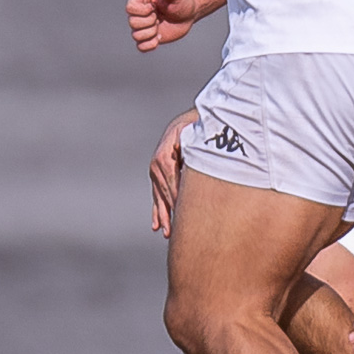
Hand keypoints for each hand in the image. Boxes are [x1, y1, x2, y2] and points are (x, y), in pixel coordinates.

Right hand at [126, 0, 205, 51]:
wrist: (188, 14)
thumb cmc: (182, 1)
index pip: (130, 8)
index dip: (143, 11)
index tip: (155, 7)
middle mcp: (138, 13)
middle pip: (132, 23)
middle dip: (149, 22)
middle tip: (159, 17)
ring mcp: (142, 26)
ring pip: (136, 36)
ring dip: (151, 33)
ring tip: (159, 27)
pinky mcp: (148, 37)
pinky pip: (141, 47)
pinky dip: (150, 45)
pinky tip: (160, 37)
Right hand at [150, 108, 198, 236]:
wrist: (188, 122)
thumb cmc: (197, 127)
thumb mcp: (196, 132)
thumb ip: (195, 145)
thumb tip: (191, 155)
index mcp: (165, 154)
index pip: (170, 178)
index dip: (176, 193)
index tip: (183, 209)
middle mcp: (157, 164)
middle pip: (163, 191)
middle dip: (169, 210)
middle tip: (174, 230)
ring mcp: (157, 172)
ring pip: (159, 197)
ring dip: (163, 216)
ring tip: (167, 232)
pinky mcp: (160, 177)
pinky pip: (158, 196)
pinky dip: (158, 211)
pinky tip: (157, 226)